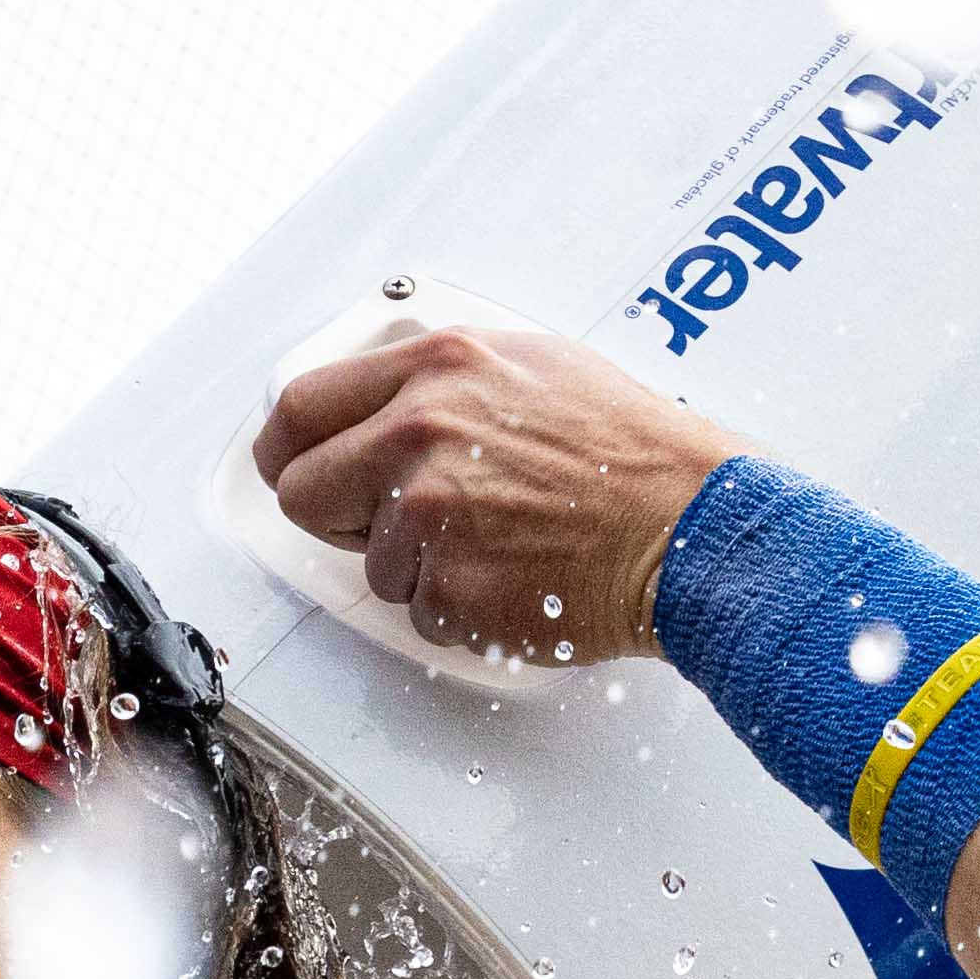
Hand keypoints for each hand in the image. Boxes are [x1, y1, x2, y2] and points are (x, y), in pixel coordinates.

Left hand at [248, 325, 735, 665]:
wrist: (691, 525)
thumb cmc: (629, 454)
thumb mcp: (529, 366)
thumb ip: (440, 380)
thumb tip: (376, 405)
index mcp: (436, 368)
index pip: (300, 407)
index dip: (288, 449)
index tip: (292, 464)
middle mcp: (420, 433)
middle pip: (304, 491)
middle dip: (341, 515)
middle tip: (399, 521)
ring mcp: (429, 514)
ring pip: (372, 563)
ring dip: (421, 566)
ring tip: (502, 541)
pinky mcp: (449, 586)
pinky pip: (420, 612)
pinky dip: (462, 608)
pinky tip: (517, 575)